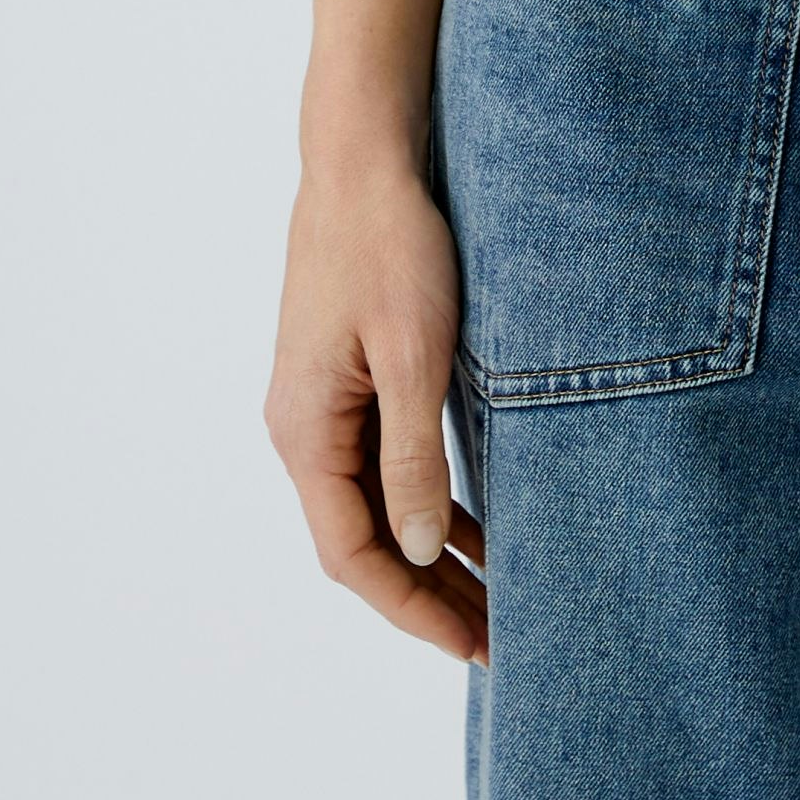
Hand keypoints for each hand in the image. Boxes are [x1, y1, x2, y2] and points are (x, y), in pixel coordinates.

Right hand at [265, 148, 487, 662]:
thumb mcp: (414, 353)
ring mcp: (322, 403)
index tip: (472, 642)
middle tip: (497, 637)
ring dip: (431, 551)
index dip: (413, 608)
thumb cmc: (389, 244)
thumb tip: (423, 552)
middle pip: (363, 540)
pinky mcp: (348, 377)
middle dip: (428, 594)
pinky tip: (473, 522)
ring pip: (376, 504)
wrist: (363, 157)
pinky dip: (427, 498)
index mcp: (306, 431)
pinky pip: (384, 462)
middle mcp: (303, 428)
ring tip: (495, 595)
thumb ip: (414, 457)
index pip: (354, 554)